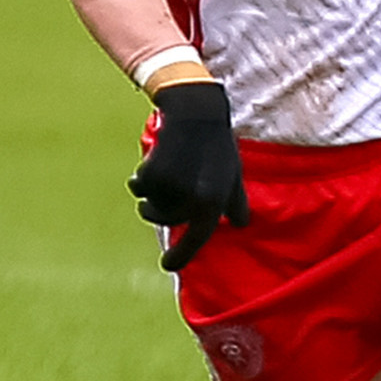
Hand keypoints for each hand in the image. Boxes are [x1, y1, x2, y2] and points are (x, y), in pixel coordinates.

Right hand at [128, 80, 249, 269]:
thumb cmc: (217, 146)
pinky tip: (152, 164)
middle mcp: (195, 198)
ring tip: (161, 175)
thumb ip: (236, 202)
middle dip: (160, 211)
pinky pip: (139, 187)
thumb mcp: (233, 175)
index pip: (198, 237)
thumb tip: (241, 225)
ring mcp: (174, 186)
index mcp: (215, 201)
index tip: (167, 266)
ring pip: (150, 205)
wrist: (197, 114)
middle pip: (166, 220)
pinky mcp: (154, 172)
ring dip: (150, 196)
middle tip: (163, 194)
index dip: (182, 255)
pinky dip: (140, 180)